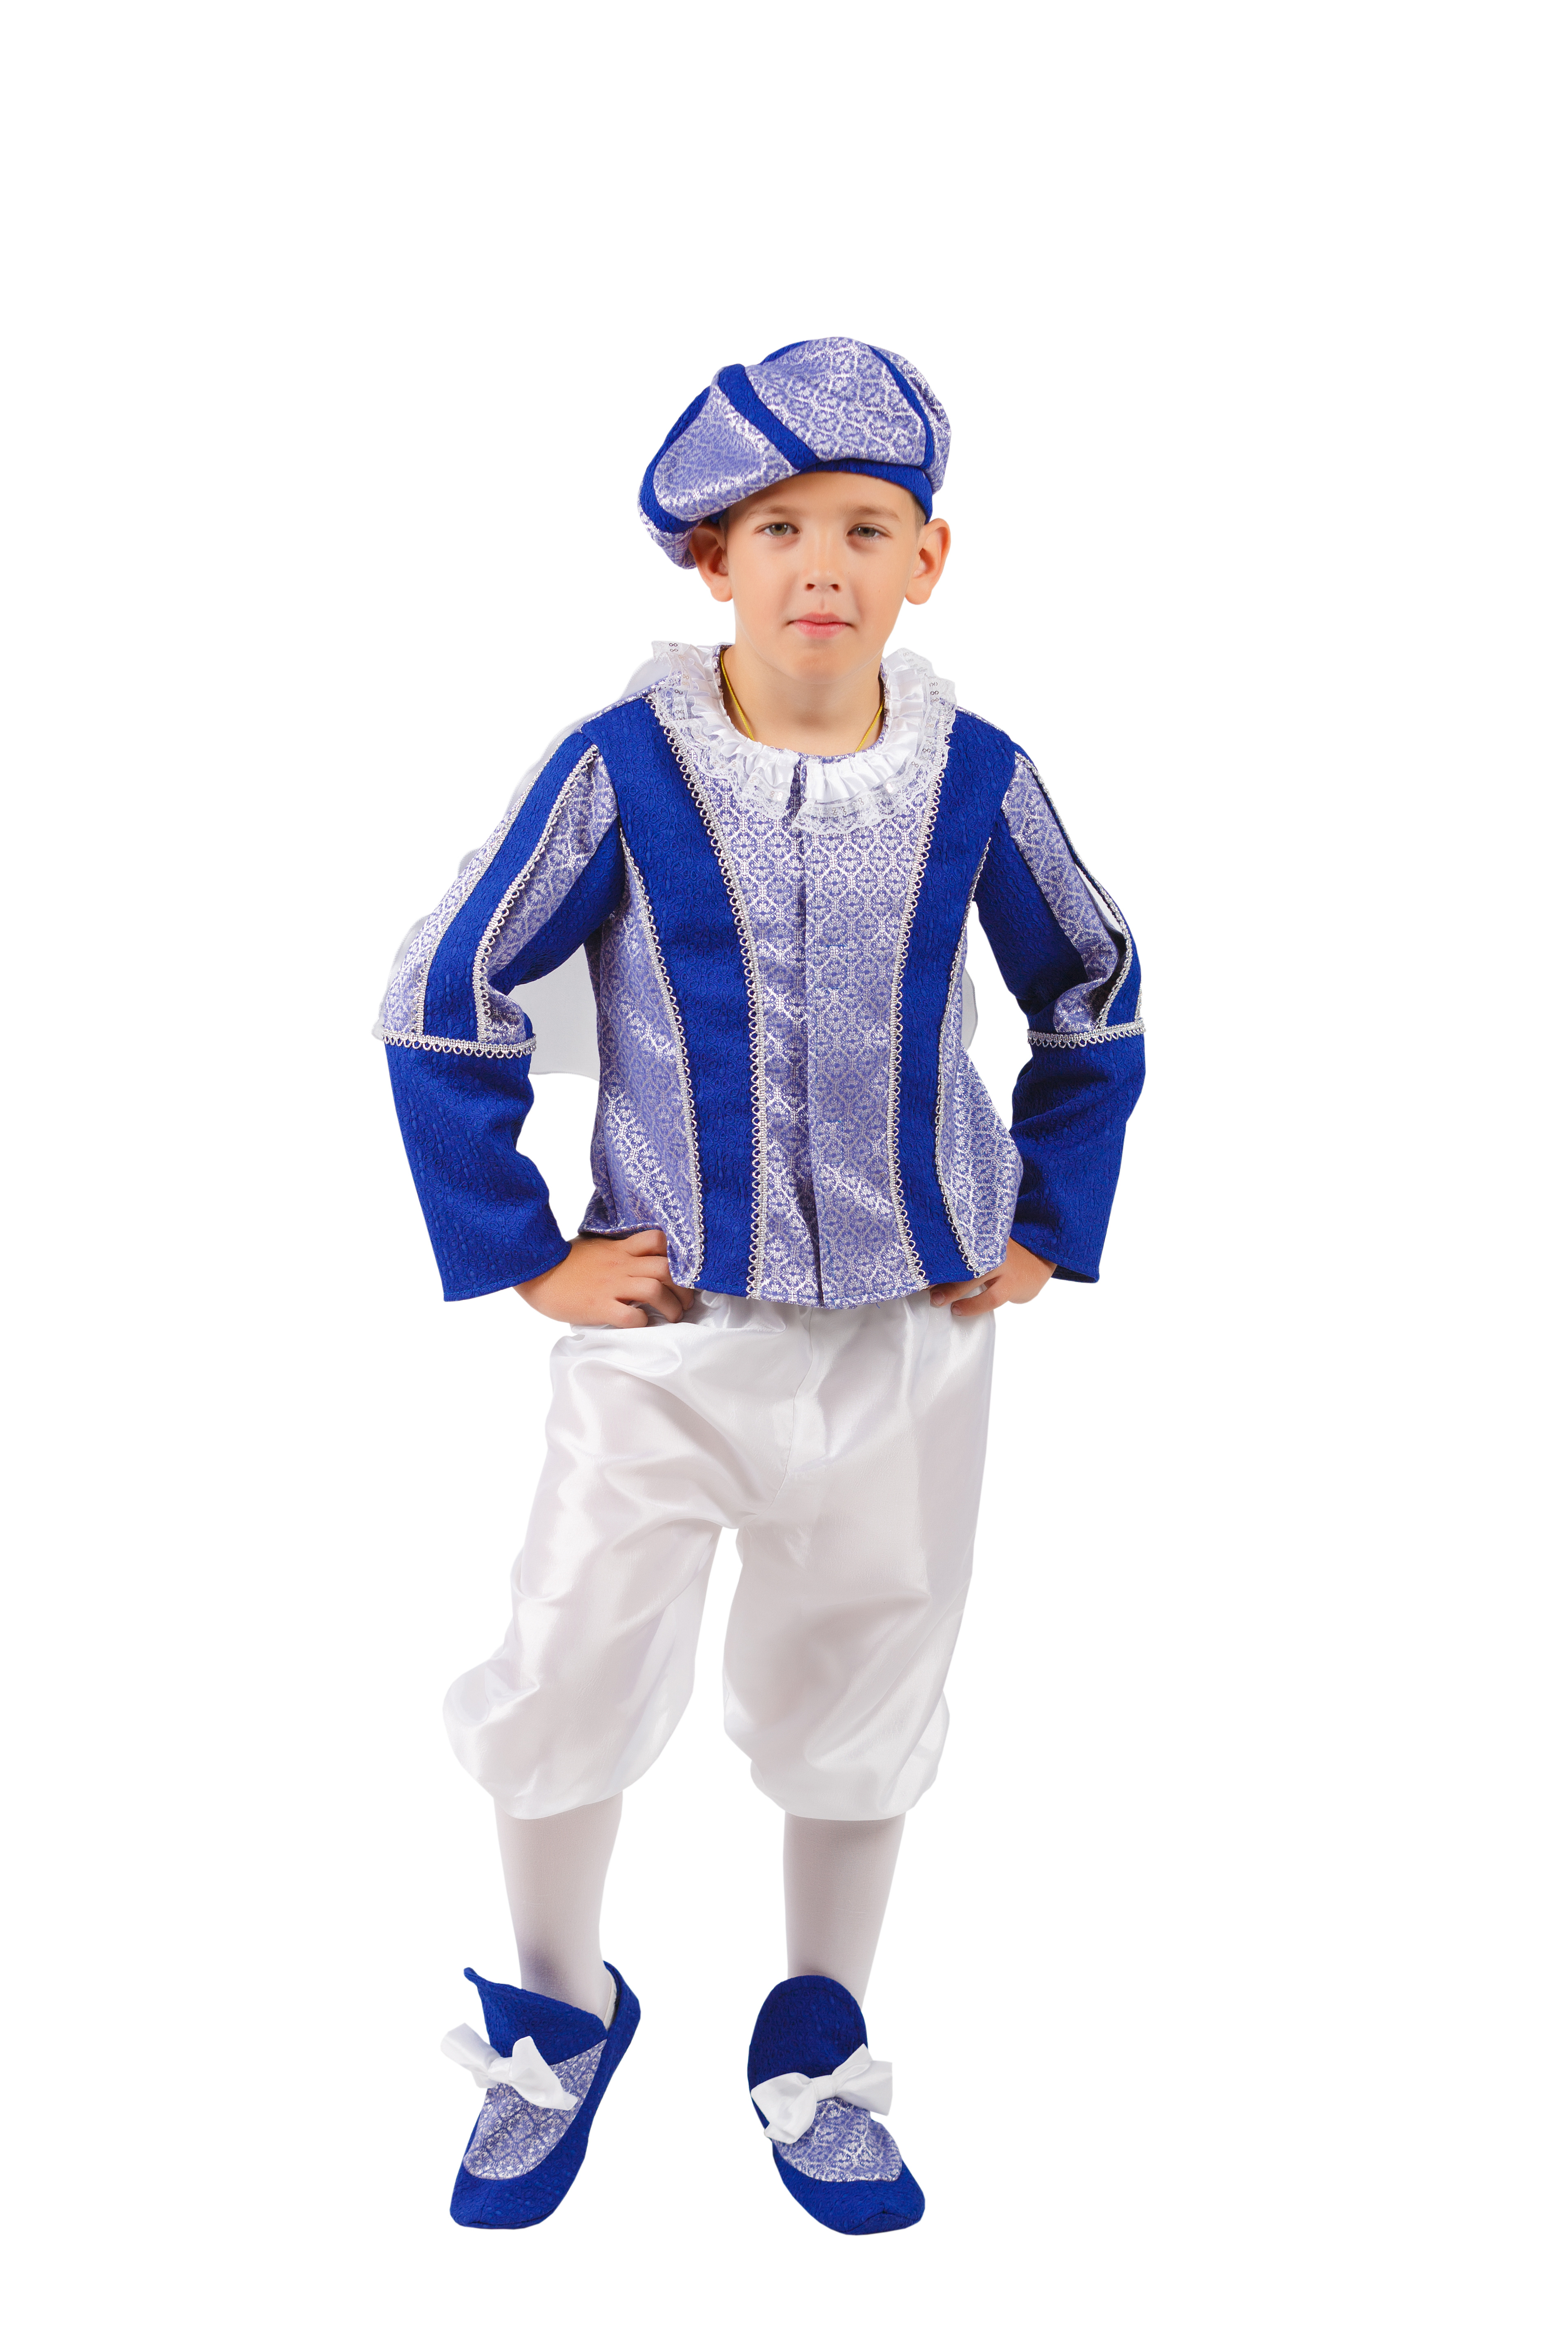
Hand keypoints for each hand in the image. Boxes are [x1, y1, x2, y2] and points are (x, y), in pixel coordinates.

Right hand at [516, 1229, 696, 1327]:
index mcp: (620, 1249)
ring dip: (671, 1306)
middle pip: (666, 1269)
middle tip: (685, 1302)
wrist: (536, 1273)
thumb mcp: (595, 1247)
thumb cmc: (564, 1263)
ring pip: (655, 1290)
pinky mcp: (599, 1306)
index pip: (657, 1240)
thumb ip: (617, 1251)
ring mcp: (611, 1286)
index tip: (679, 1271)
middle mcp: (620, 1265)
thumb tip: (634, 1260)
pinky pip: (631, 1315)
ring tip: (673, 1317)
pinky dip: (643, 1322)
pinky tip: (642, 1324)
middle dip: (683, 1288)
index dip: (675, 1254)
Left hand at [929, 1237, 1055, 1317]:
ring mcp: (1002, 1265)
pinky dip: (972, 1305)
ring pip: (974, 1277)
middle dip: (939, 1271)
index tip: (916, 1261)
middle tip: (920, 1283)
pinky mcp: (1012, 1283)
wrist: (1039, 1260)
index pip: (956, 1240)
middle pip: (961, 1257)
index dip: (935, 1251)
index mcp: (983, 1235)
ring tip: (936, 1300)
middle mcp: (992, 1246)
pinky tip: (958, 1309)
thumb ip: (965, 1247)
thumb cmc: (1003, 1255)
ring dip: (952, 1290)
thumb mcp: (985, 1244)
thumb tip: (931, 1260)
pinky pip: (990, 1298)